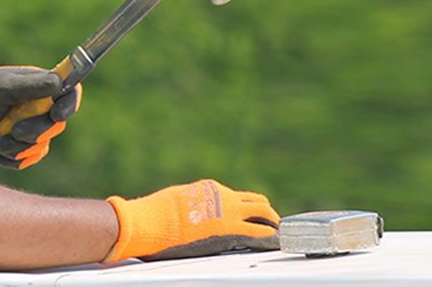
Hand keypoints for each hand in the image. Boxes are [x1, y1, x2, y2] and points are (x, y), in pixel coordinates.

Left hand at [0, 66, 81, 167]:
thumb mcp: (1, 88)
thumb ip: (31, 85)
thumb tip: (59, 83)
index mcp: (37, 86)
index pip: (67, 93)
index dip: (68, 105)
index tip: (56, 114)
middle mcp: (36, 108)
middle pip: (57, 124)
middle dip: (37, 131)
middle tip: (15, 130)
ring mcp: (28, 128)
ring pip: (42, 145)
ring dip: (20, 147)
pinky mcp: (19, 148)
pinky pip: (29, 159)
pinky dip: (14, 159)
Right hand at [103, 179, 279, 261]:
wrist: (152, 222)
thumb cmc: (157, 214)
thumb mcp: (179, 201)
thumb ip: (194, 206)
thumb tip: (194, 213)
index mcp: (211, 189)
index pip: (237, 197)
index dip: (246, 208)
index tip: (250, 217)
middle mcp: (225, 197)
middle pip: (256, 201)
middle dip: (266, 212)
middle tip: (273, 223)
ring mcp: (230, 213)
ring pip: (263, 213)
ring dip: (272, 223)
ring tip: (279, 233)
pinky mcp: (230, 231)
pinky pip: (257, 233)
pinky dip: (269, 236)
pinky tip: (275, 242)